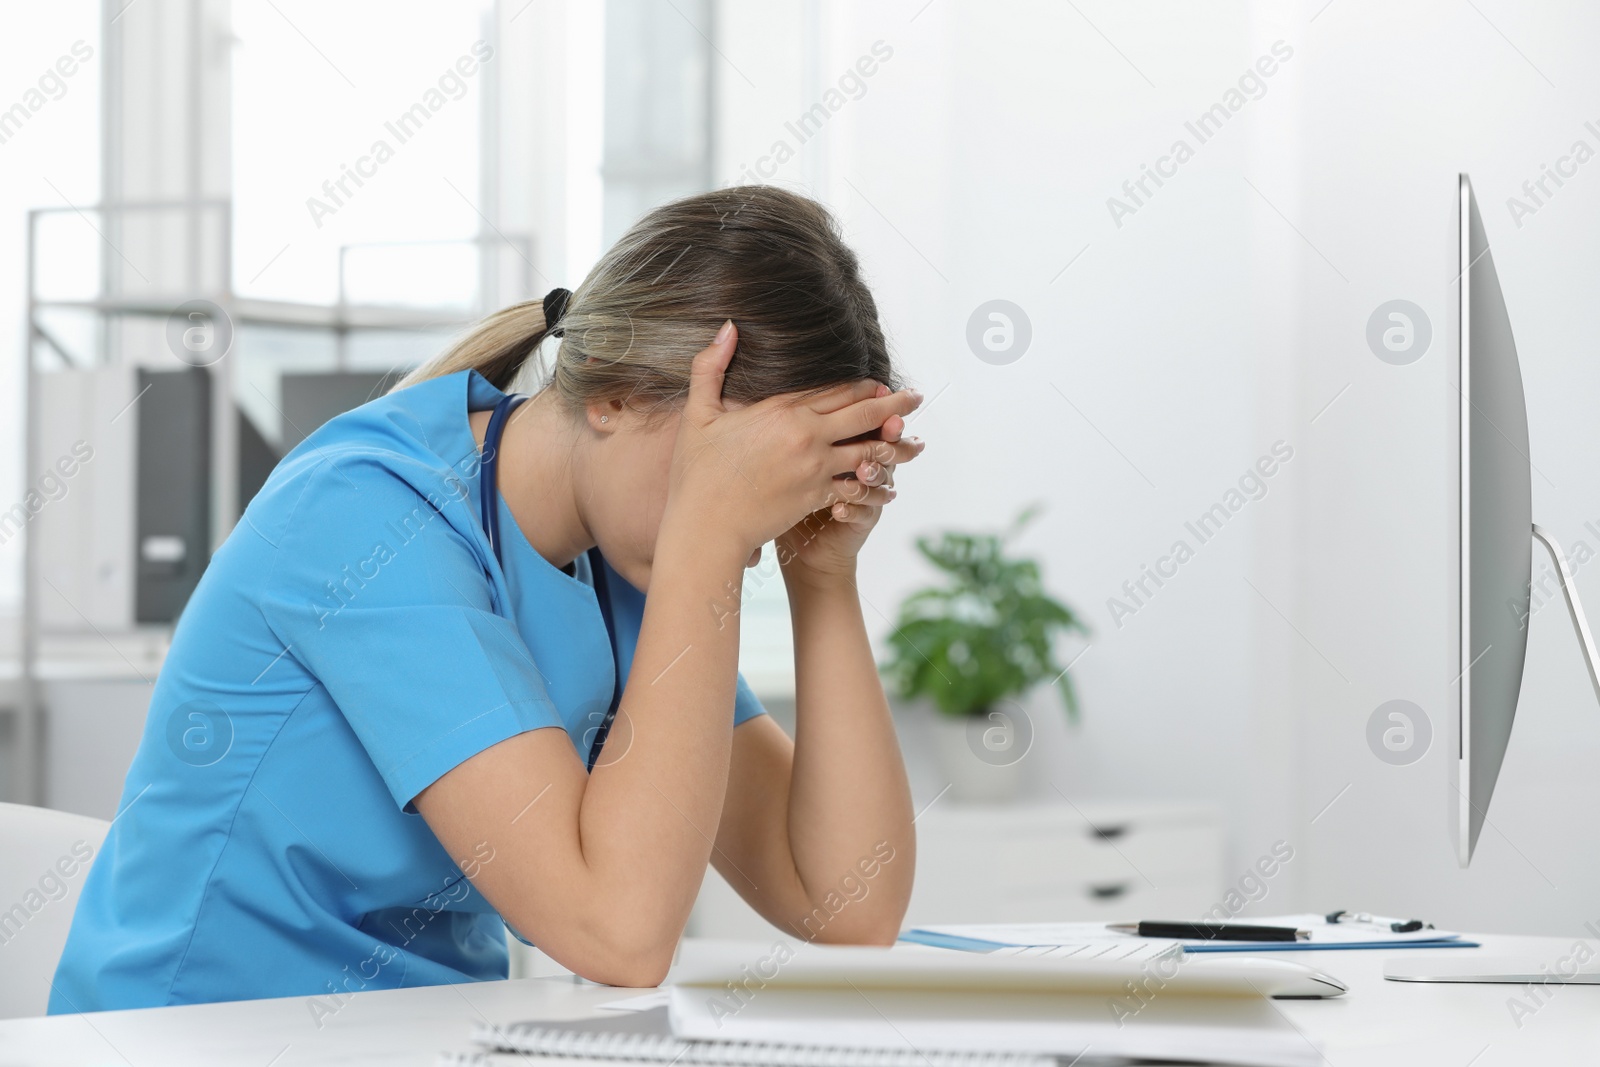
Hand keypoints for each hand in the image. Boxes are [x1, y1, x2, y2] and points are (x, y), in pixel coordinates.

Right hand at [662, 323, 923, 560]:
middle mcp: (806, 435)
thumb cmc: (697, 474)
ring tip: (914, 444)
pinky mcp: (817, 497)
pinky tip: (889, 488)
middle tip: (916, 399)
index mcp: (781, 410)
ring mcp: (816, 468)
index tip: (882, 384)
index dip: (863, 386)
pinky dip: (874, 488)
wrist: (705, 527)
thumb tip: (728, 326)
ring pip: (868, 452)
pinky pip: (856, 489)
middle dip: (894, 405)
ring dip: (893, 447)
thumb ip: (711, 367)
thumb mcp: (698, 414)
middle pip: (863, 415)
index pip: (835, 390)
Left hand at [776, 382, 925, 582]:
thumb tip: (765, 387)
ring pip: (881, 477)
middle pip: (883, 442)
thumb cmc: (782, 486)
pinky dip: (854, 509)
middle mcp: (862, 462)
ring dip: (874, 472)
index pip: (865, 417)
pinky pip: (864, 512)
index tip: (876, 389)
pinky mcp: (860, 519)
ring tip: (863, 470)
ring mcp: (864, 491)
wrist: (789, 532)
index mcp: (847, 440)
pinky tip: (839, 509)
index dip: (873, 403)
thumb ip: (791, 419)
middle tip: (890, 424)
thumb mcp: (787, 451)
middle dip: (889, 433)